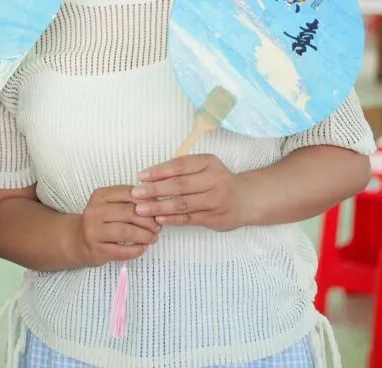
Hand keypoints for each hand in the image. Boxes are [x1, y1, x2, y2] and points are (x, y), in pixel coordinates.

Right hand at [72, 185, 160, 266]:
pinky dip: (137, 249)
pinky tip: (143, 247)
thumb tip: (156, 201)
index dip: (147, 201)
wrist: (78, 240)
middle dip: (148, 220)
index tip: (157, 209)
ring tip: (153, 237)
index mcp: (99, 196)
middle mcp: (94, 212)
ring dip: (145, 235)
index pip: (128, 193)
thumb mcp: (109, 204)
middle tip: (158, 226)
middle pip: (129, 213)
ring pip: (126, 232)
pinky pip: (122, 251)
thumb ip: (129, 200)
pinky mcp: (97, 250)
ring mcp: (94, 232)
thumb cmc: (101, 220)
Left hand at [132, 154, 250, 230]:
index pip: (180, 165)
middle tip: (136, 193)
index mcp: (209, 162)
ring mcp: (216, 200)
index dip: (159, 171)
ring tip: (141, 209)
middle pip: (180, 185)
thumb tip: (149, 176)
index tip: (141, 176)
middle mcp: (215, 180)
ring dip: (159, 206)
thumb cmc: (218, 181)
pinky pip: (189, 218)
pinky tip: (159, 218)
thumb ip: (182, 169)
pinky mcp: (215, 218)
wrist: (246, 199)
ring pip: (183, 204)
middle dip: (155, 190)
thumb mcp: (205, 167)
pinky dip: (173, 219)